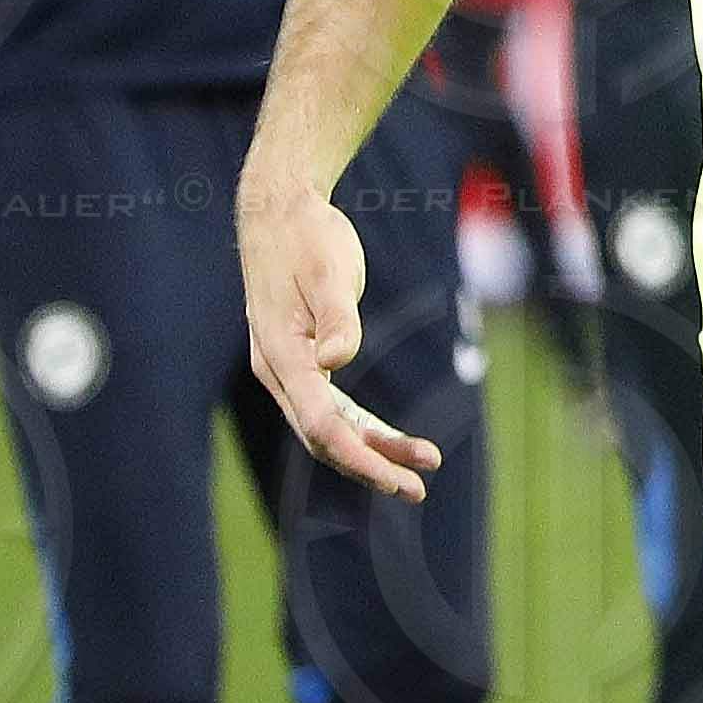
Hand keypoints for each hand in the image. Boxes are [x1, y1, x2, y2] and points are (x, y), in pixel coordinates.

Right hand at [242, 176, 441, 498]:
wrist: (279, 213)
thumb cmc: (306, 237)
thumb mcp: (328, 270)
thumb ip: (336, 317)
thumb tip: (336, 362)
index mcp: (281, 355)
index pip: (319, 423)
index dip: (358, 456)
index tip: (397, 478)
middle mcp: (280, 371)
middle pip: (323, 436)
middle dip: (370, 466)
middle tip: (417, 490)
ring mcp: (290, 369)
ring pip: (330, 427)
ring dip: (373, 451)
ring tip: (422, 466)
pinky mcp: (305, 361)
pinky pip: (333, 408)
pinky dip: (364, 428)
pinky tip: (396, 441)